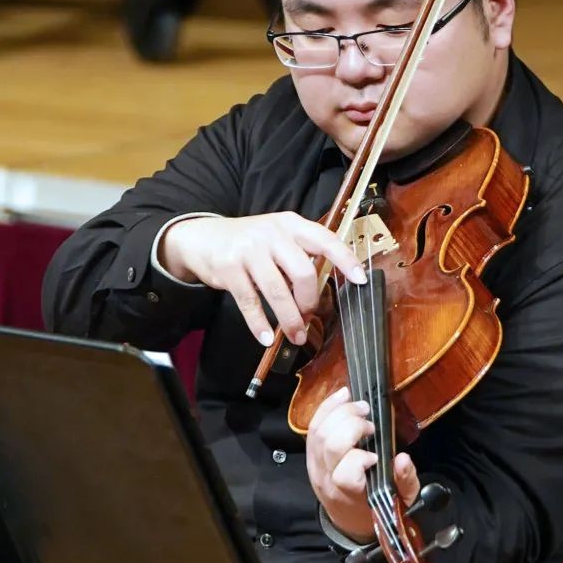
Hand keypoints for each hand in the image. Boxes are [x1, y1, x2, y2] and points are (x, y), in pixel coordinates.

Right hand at [159, 212, 365, 345]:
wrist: (201, 238)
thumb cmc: (248, 243)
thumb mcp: (276, 237)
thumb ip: (299, 255)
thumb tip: (320, 292)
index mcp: (290, 225)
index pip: (325, 240)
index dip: (345, 260)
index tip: (361, 280)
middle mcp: (272, 234)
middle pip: (303, 272)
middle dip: (310, 302)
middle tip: (309, 318)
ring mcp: (248, 250)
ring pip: (277, 291)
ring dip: (289, 319)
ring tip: (294, 335)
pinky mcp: (229, 268)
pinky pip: (250, 302)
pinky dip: (258, 324)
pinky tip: (265, 337)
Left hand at [306, 385, 419, 542]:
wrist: (349, 520)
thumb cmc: (376, 507)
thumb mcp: (401, 501)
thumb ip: (405, 481)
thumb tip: (403, 459)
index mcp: (350, 494)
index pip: (345, 474)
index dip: (359, 459)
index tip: (376, 456)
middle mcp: (327, 480)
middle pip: (329, 445)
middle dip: (350, 424)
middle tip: (369, 419)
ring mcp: (314, 467)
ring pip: (317, 433)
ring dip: (338, 411)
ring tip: (359, 405)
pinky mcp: (310, 456)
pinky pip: (312, 428)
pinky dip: (326, 409)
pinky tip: (342, 397)